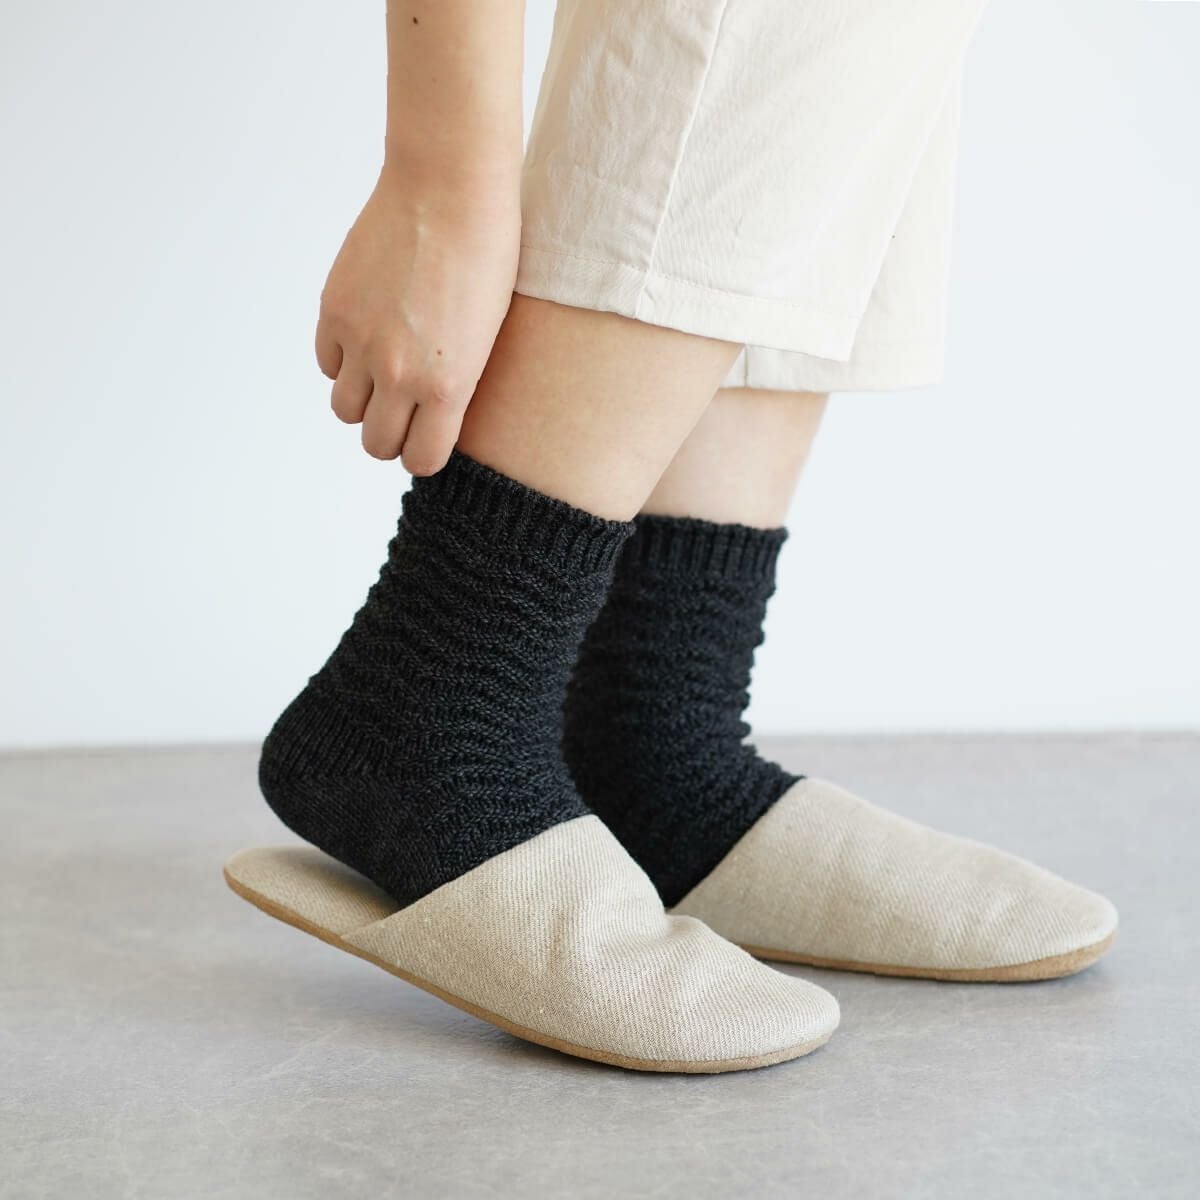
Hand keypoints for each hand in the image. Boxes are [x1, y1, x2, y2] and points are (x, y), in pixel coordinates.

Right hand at [315, 159, 519, 471]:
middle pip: (377, 443)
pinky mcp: (334, 310)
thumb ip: (454, 385)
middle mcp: (398, 374)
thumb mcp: (488, 338)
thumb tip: (428, 416)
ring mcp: (361, 342)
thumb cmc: (489, 258)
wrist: (450, 189)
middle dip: (392, 434)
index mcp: (447, 387)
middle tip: (406, 411)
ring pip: (344, 410)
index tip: (430, 437)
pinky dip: (343, 361)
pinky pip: (327, 363)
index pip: (420, 460)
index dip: (425, 452)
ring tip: (385, 374)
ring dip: (363, 401)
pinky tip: (368, 338)